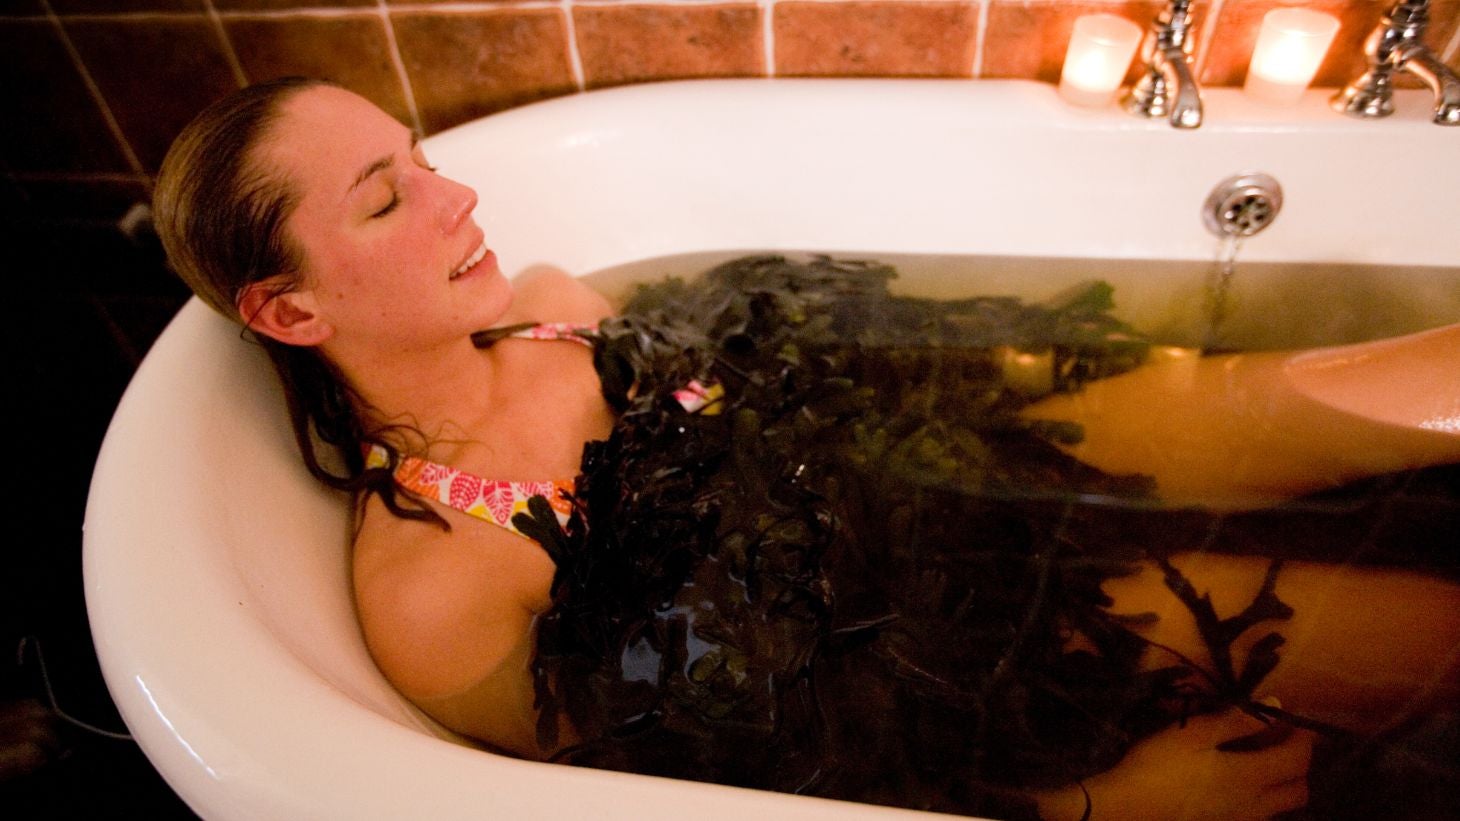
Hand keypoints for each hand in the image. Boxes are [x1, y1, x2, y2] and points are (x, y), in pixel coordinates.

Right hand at [1034, 706, 1313, 820]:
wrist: (1126, 808)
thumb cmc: (1158, 764)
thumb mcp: (1194, 732)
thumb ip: (1237, 720)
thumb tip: (1274, 706)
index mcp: (1251, 776)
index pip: (1297, 758)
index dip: (1303, 738)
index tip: (1295, 719)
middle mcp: (1255, 804)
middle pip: (1299, 790)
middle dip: (1299, 764)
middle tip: (1280, 740)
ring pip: (1281, 807)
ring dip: (1282, 783)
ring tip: (1258, 760)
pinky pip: (1258, 815)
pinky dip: (1261, 798)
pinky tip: (1233, 783)